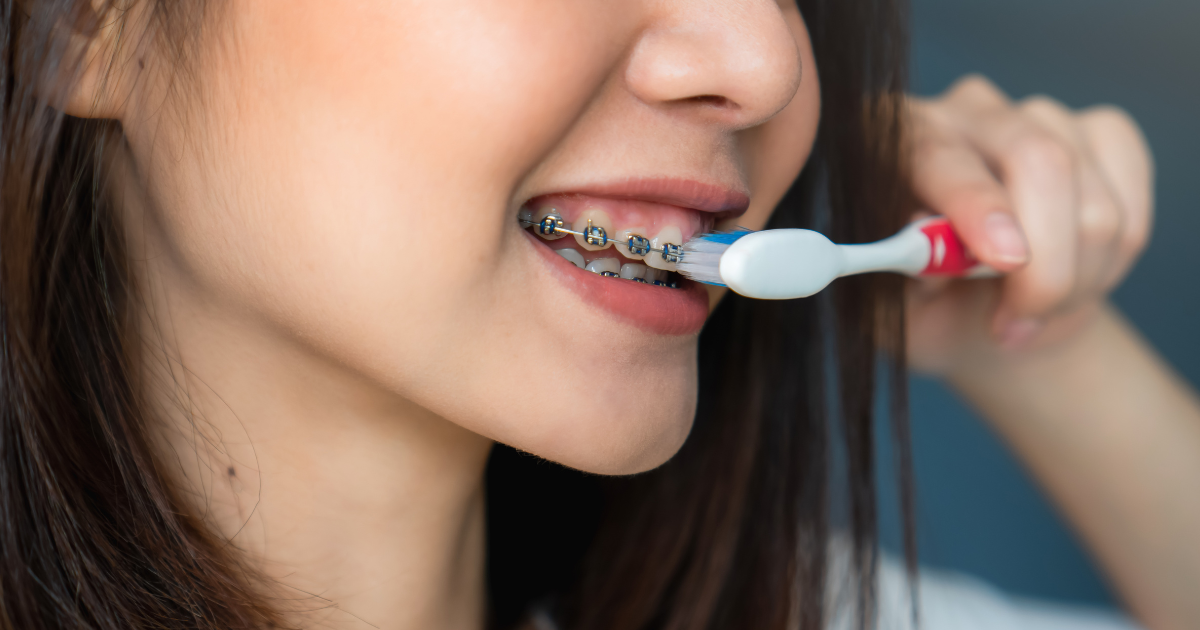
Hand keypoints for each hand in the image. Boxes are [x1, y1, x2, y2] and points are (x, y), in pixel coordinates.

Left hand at [904, 75, 1153, 374]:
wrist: (977, 319)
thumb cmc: (920, 309)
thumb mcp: (892, 311)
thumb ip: (896, 278)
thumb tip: (928, 246)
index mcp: (888, 143)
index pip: (936, 153)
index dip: (975, 202)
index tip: (1007, 259)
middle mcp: (959, 113)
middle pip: (1036, 156)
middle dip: (1045, 259)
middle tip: (1018, 322)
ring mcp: (1033, 115)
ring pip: (1091, 195)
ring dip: (1075, 278)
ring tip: (1028, 315)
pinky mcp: (1098, 131)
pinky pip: (1128, 194)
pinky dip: (1112, 257)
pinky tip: (1073, 280)